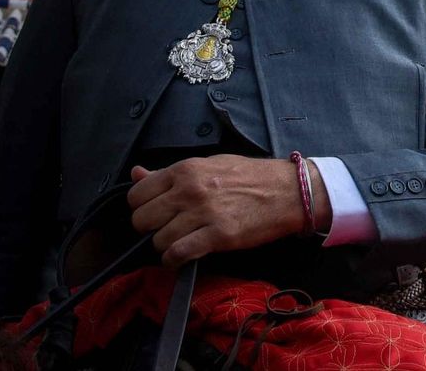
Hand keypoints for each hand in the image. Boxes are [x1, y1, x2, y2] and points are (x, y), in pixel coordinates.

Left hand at [127, 154, 327, 266]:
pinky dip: (174, 260)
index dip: (142, 207)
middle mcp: (190, 189)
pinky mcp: (218, 235)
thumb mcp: (209, 165)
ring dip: (165, 246)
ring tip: (179, 243)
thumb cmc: (251, 177)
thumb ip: (171, 173)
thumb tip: (136, 174)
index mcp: (185, 169)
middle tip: (166, 230)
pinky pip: (178, 254)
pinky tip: (182, 257)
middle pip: (142, 219)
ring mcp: (204, 212)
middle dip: (150, 229)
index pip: (137, 194)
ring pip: (158, 240)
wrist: (289, 191)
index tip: (155, 213)